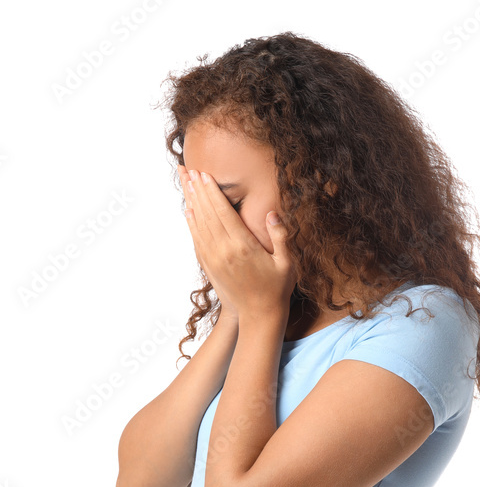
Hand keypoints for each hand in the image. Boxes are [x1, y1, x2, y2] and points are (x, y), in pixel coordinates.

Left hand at [180, 167, 296, 320]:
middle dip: (198, 190)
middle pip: (207, 214)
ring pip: (199, 225)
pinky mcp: (209, 267)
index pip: (223, 212)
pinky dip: (191, 224)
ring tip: (185, 183)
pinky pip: (197, 240)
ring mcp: (214, 259)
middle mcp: (225, 251)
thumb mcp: (287, 263)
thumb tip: (272, 214)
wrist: (258, 316)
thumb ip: (281, 237)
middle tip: (189, 170)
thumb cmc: (277, 288)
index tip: (204, 174)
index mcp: (243, 246)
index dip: (212, 191)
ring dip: (191, 202)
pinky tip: (188, 212)